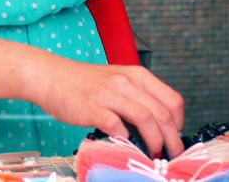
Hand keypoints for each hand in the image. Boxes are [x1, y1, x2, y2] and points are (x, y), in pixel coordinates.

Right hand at [28, 57, 183, 157]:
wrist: (49, 75)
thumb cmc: (82, 82)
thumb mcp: (116, 81)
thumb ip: (137, 97)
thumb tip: (159, 127)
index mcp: (136, 75)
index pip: (173, 101)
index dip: (179, 123)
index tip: (175, 136)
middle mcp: (125, 82)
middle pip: (163, 114)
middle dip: (172, 140)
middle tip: (171, 154)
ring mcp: (108, 94)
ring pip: (146, 119)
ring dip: (154, 142)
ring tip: (152, 153)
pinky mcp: (92, 107)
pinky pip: (118, 126)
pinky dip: (127, 139)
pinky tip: (125, 144)